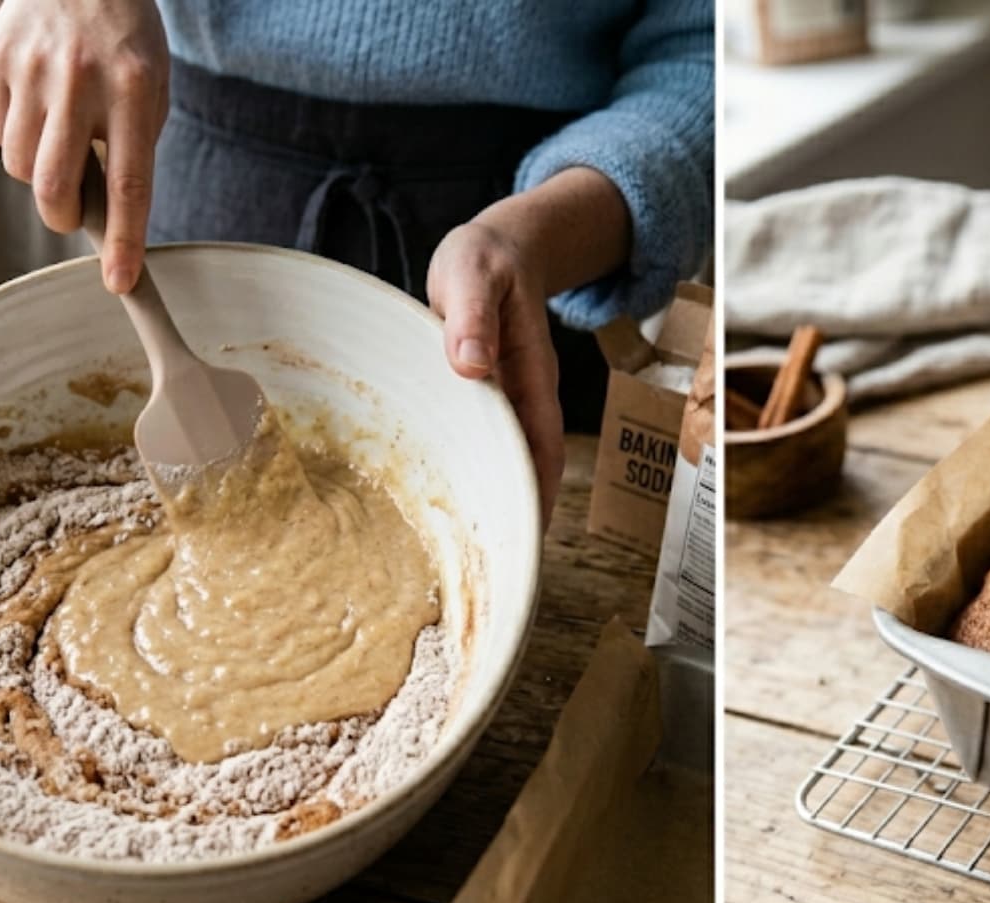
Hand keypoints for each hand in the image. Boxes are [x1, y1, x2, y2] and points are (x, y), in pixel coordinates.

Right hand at [0, 0, 168, 293]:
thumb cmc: (126, 40)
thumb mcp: (152, 86)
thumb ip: (132, 146)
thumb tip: (104, 212)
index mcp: (134, 91)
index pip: (129, 184)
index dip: (123, 240)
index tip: (120, 282)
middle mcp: (80, 82)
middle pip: (54, 186)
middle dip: (60, 217)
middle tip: (70, 213)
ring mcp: (32, 70)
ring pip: (20, 166)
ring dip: (38, 174)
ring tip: (60, 140)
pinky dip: (16, 139)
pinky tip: (38, 111)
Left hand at [428, 221, 565, 525]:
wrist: (497, 247)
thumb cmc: (484, 259)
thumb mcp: (473, 274)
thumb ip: (471, 315)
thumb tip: (471, 364)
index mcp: (528, 374)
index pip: (541, 446)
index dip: (539, 492)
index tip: (529, 537)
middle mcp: (521, 395)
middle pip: (528, 466)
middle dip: (519, 515)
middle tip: (498, 567)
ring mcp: (501, 400)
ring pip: (502, 458)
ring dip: (495, 498)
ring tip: (473, 552)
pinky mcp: (478, 398)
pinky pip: (478, 443)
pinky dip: (470, 472)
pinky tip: (448, 497)